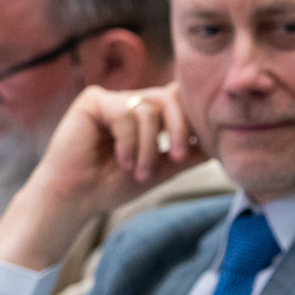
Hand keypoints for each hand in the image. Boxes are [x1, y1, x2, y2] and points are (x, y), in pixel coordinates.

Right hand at [0, 83, 203, 271]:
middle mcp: (133, 102)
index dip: (193, 119)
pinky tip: (120, 161)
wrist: (75, 198)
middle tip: (176, 157)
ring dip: (148, 146)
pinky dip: (129, 142)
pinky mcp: (93, 100)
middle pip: (172, 97)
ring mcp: (113, 99)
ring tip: (138, 171)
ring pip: (150, 109)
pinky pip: (126, 114)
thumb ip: (187, 154)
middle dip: (179, 128)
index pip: (181, 101)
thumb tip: (219, 143)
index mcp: (149, 114)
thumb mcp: (161, 169)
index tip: (196, 147)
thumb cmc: (112, 184)